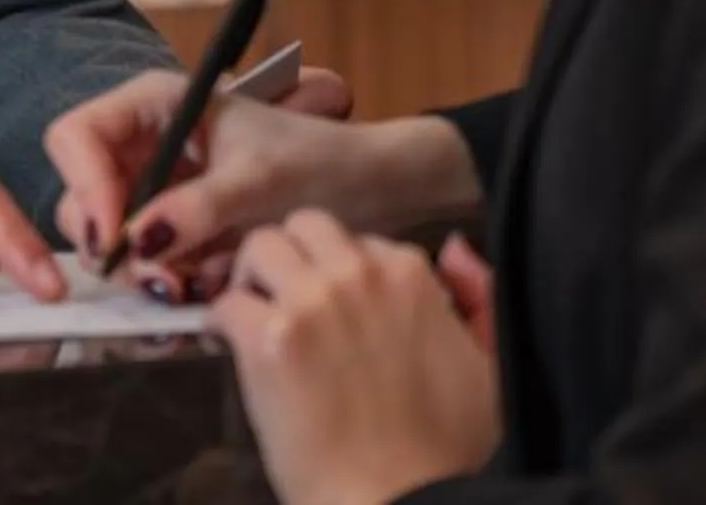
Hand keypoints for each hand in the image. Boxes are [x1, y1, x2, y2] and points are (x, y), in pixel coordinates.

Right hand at [48, 72, 473, 297]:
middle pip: (82, 195)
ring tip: (192, 287)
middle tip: (159, 279)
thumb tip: (139, 239)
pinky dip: (168, 281)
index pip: (77, 136)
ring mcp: (156, 190)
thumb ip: (198, 208)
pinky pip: (146, 263)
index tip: (114, 237)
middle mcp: (145, 144)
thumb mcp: (260, 182)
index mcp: (155, 104)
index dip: (84, 185)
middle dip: (113, 243)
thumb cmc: (321, 163)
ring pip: (111, 239)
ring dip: (143, 270)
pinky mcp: (174, 231)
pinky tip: (205, 286)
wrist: (371, 192)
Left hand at [210, 213, 499, 504]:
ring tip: (254, 315)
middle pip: (305, 227)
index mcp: (411, 275)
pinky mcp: (266, 338)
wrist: (395, 501)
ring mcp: (310, 302)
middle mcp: (359, 275)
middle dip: (293, 257)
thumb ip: (477, 297)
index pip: (362, 242)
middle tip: (283, 296)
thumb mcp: (485, 369)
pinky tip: (226, 345)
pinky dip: (220, 322)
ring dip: (252, 279)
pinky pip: (225, 302)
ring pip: (259, 247)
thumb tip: (455, 248)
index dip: (342, 274)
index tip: (331, 305)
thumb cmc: (442, 452)